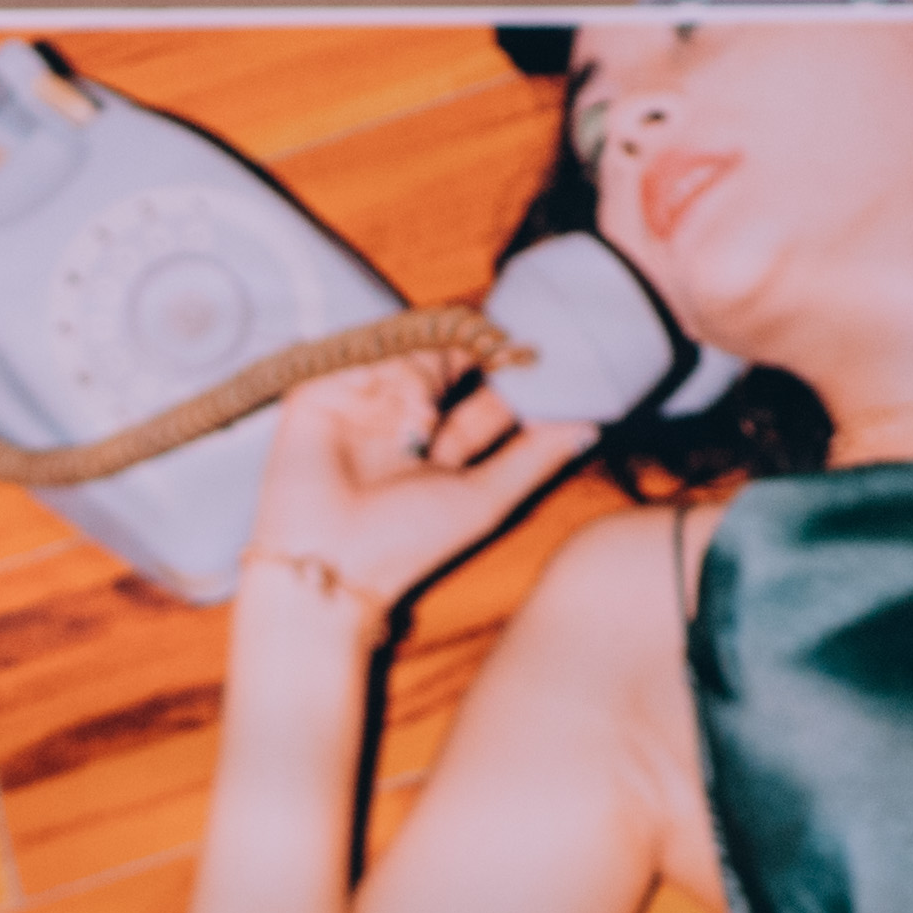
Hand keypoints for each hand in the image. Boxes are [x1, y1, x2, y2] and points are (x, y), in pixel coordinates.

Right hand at [245, 361, 593, 625]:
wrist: (331, 563)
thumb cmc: (407, 544)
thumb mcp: (486, 499)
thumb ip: (536, 458)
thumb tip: (592, 426)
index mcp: (443, 447)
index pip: (486, 395)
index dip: (512, 372)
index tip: (539, 352)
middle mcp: (404, 420)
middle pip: (449, 359)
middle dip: (472, 352)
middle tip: (497, 348)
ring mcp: (362, 404)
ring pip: (410, 350)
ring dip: (428, 371)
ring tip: (423, 420)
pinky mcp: (320, 395)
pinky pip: (364, 356)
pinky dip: (388, 376)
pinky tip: (395, 413)